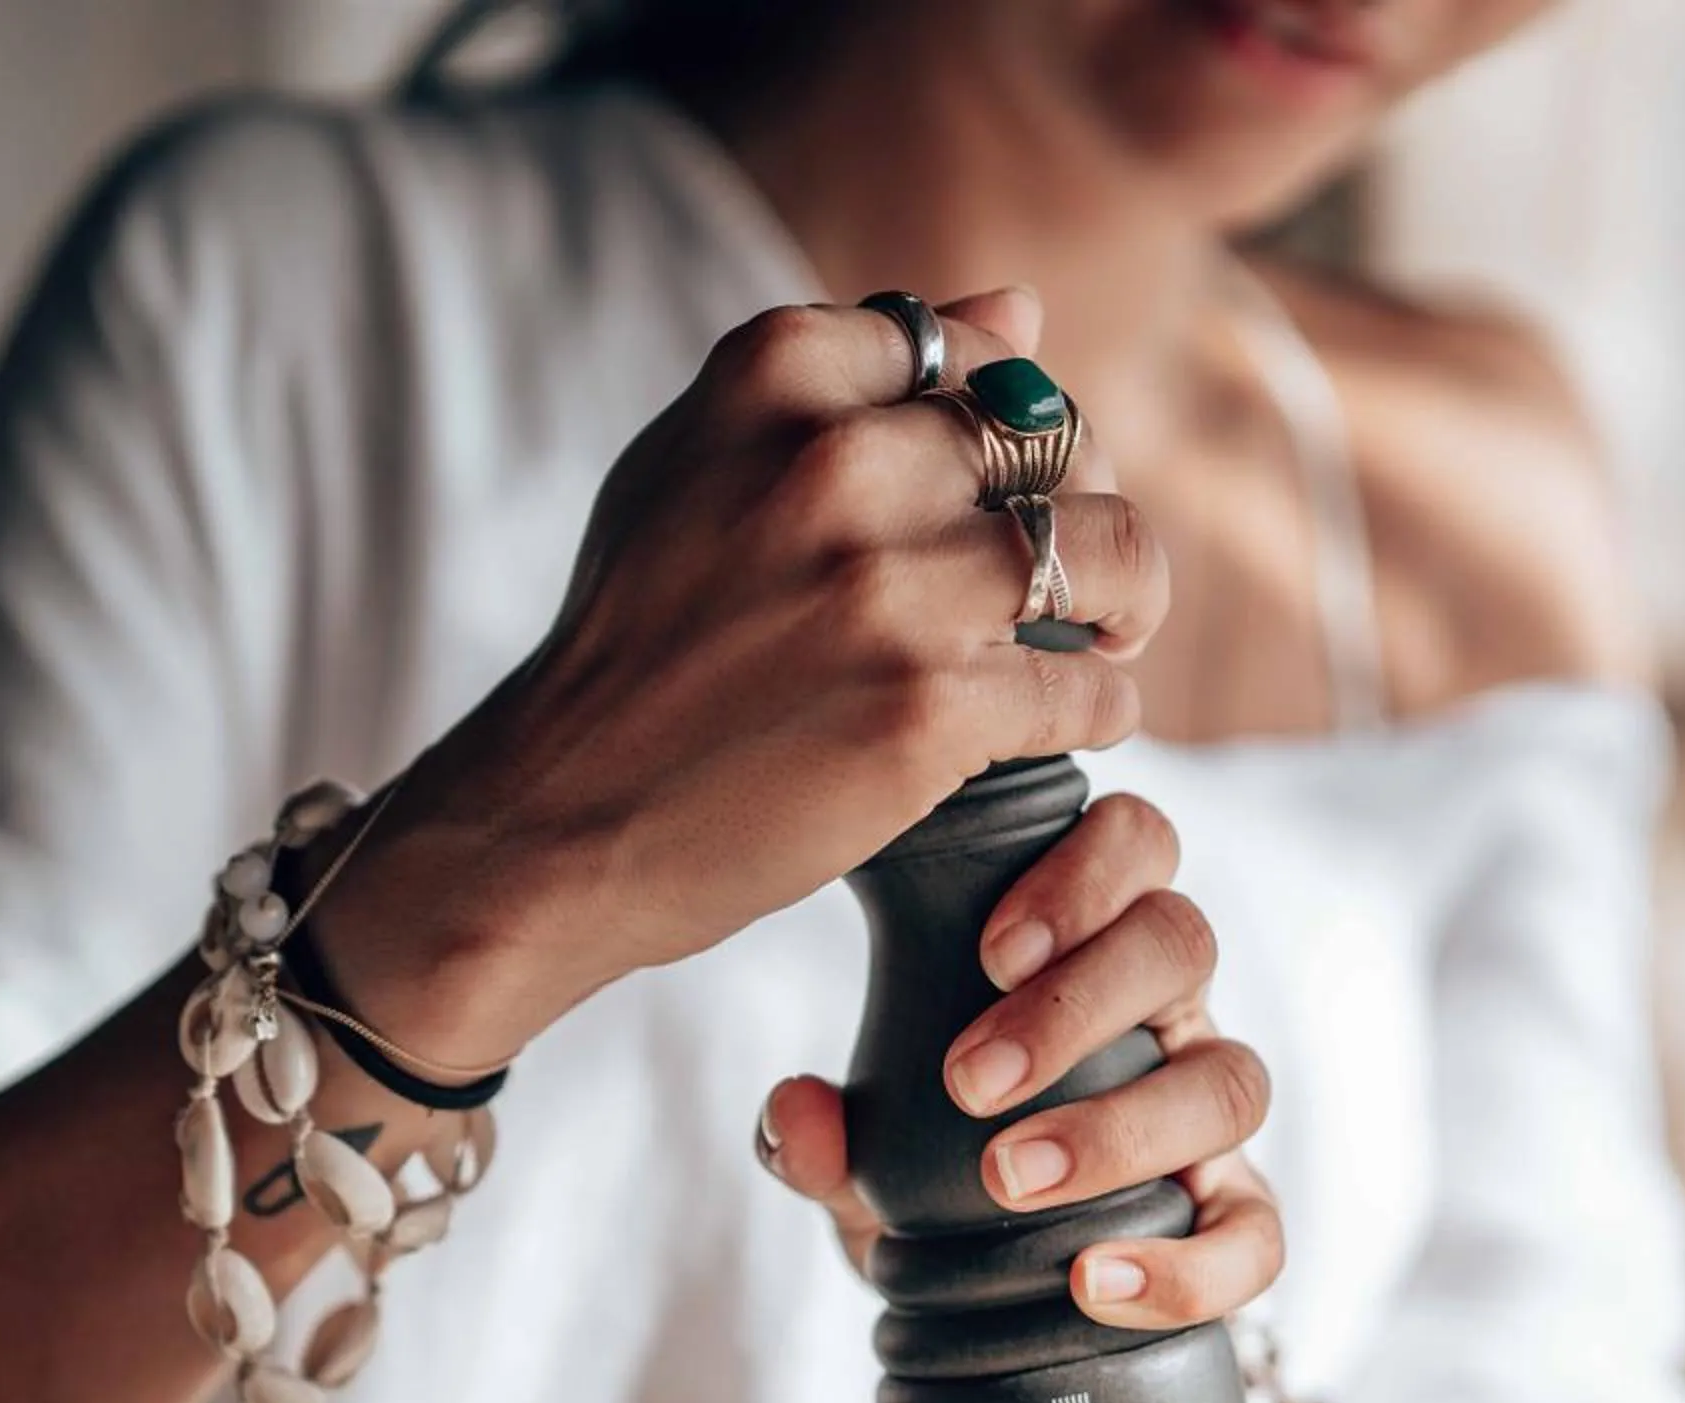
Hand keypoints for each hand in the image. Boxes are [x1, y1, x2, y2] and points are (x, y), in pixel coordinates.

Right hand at [316, 289, 1167, 1063]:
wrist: (556, 816)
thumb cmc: (641, 637)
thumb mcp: (703, 460)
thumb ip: (851, 376)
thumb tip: (1023, 304)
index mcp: (779, 373)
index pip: (986, 359)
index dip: (1021, 431)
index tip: (1012, 493)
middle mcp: (836, 464)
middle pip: (1064, 446)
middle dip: (1087, 509)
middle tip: (1074, 576)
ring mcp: (886, 591)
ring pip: (1111, 552)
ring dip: (1128, 603)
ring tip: (1102, 640)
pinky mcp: (927, 712)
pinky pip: (1091, 690)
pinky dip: (1101, 711)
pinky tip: (1065, 724)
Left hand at [755, 792, 1282, 1330]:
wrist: (970, 1297)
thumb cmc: (929, 1175)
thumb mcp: (861, 1153)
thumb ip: (817, 1135)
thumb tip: (799, 1112)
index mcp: (1092, 947)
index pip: (1135, 844)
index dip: (1084, 876)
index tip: (989, 953)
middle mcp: (1168, 1014)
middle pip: (1182, 942)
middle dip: (1075, 1005)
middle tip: (968, 1082)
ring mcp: (1207, 1116)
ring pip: (1231, 1080)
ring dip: (1121, 1128)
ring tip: (1009, 1179)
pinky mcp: (1234, 1221)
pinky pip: (1257, 1237)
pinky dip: (1188, 1266)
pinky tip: (1092, 1285)